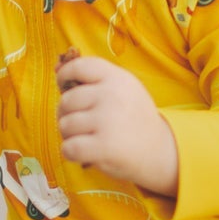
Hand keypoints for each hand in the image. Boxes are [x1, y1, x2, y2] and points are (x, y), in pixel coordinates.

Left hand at [55, 50, 178, 195]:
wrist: (160, 151)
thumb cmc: (135, 120)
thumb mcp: (125, 89)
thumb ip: (98, 81)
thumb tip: (58, 72)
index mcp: (116, 78)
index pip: (79, 66)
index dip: (64, 75)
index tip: (63, 85)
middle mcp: (111, 95)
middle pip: (66, 101)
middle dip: (67, 114)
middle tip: (83, 125)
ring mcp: (107, 120)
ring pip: (64, 125)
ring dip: (70, 136)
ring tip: (88, 139)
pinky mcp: (103, 146)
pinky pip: (68, 147)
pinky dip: (71, 153)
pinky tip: (85, 153)